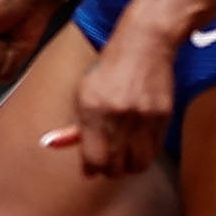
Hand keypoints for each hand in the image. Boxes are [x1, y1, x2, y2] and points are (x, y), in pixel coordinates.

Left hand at [45, 26, 171, 177]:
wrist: (144, 46)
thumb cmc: (109, 70)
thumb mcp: (84, 94)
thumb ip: (74, 124)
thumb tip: (52, 144)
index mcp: (92, 109)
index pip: (93, 159)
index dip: (91, 169)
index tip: (91, 168)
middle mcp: (117, 115)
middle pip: (115, 167)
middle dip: (109, 170)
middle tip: (107, 163)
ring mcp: (143, 117)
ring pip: (138, 164)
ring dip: (129, 166)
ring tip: (124, 157)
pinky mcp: (163, 117)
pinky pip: (155, 151)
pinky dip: (145, 154)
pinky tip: (138, 145)